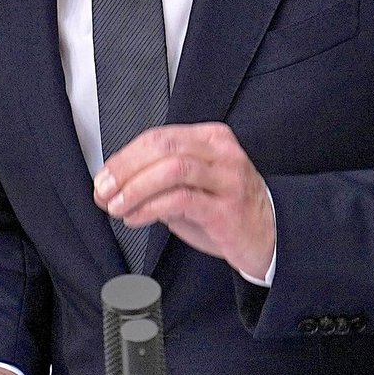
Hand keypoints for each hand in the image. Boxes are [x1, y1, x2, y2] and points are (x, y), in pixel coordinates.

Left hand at [94, 122, 275, 279]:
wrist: (270, 236)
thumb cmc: (226, 210)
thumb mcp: (190, 188)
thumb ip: (155, 183)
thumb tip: (110, 188)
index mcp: (211, 139)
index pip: (158, 137)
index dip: (124, 157)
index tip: (103, 178)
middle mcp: (221, 153)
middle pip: (163, 147)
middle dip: (125, 169)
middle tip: (104, 190)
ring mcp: (227, 178)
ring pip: (172, 169)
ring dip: (136, 189)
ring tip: (117, 207)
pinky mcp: (227, 208)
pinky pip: (182, 199)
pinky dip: (151, 208)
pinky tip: (137, 218)